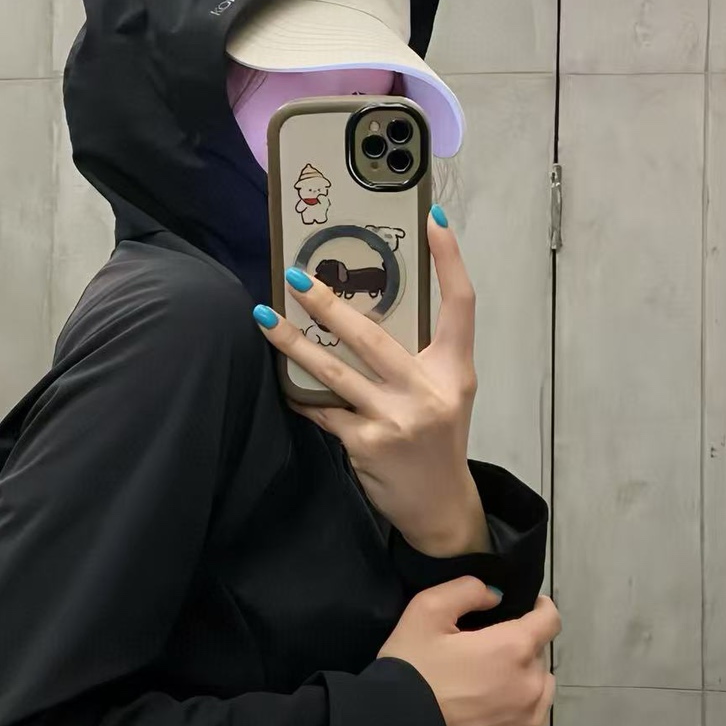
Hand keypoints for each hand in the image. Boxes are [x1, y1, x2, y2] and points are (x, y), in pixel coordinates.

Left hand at [256, 208, 487, 556]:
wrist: (440, 506)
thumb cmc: (438, 438)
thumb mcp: (447, 391)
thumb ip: (420, 355)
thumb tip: (367, 309)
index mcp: (456, 369)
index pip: (460, 304)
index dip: (450, 260)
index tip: (434, 220)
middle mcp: (430, 390)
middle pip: (374, 335)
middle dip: (329, 304)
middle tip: (297, 277)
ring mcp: (398, 418)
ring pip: (336, 372)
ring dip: (295, 345)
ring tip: (265, 319)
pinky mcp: (368, 443)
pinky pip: (324, 410)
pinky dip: (301, 395)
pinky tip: (281, 380)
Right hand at [380, 582, 559, 725]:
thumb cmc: (412, 671)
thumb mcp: (425, 612)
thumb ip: (466, 591)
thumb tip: (495, 597)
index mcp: (514, 648)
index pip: (549, 620)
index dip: (539, 609)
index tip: (527, 609)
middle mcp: (532, 686)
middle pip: (539, 658)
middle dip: (520, 651)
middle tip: (485, 657)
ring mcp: (529, 724)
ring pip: (540, 692)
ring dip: (524, 684)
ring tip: (488, 690)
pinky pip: (531, 725)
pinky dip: (517, 718)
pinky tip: (487, 720)